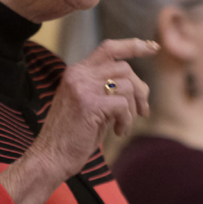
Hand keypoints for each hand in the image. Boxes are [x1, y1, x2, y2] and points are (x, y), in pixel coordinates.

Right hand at [0, 38, 159, 203]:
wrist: (49, 158)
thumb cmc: (72, 137)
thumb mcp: (90, 105)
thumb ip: (108, 90)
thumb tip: (140, 87)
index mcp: (77, 72)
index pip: (110, 48)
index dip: (134, 46)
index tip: (153, 47)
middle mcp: (78, 74)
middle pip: (124, 68)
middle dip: (140, 90)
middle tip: (143, 111)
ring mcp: (82, 87)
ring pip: (127, 85)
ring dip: (133, 109)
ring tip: (123, 126)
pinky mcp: (89, 104)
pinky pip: (123, 105)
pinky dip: (126, 121)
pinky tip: (118, 132)